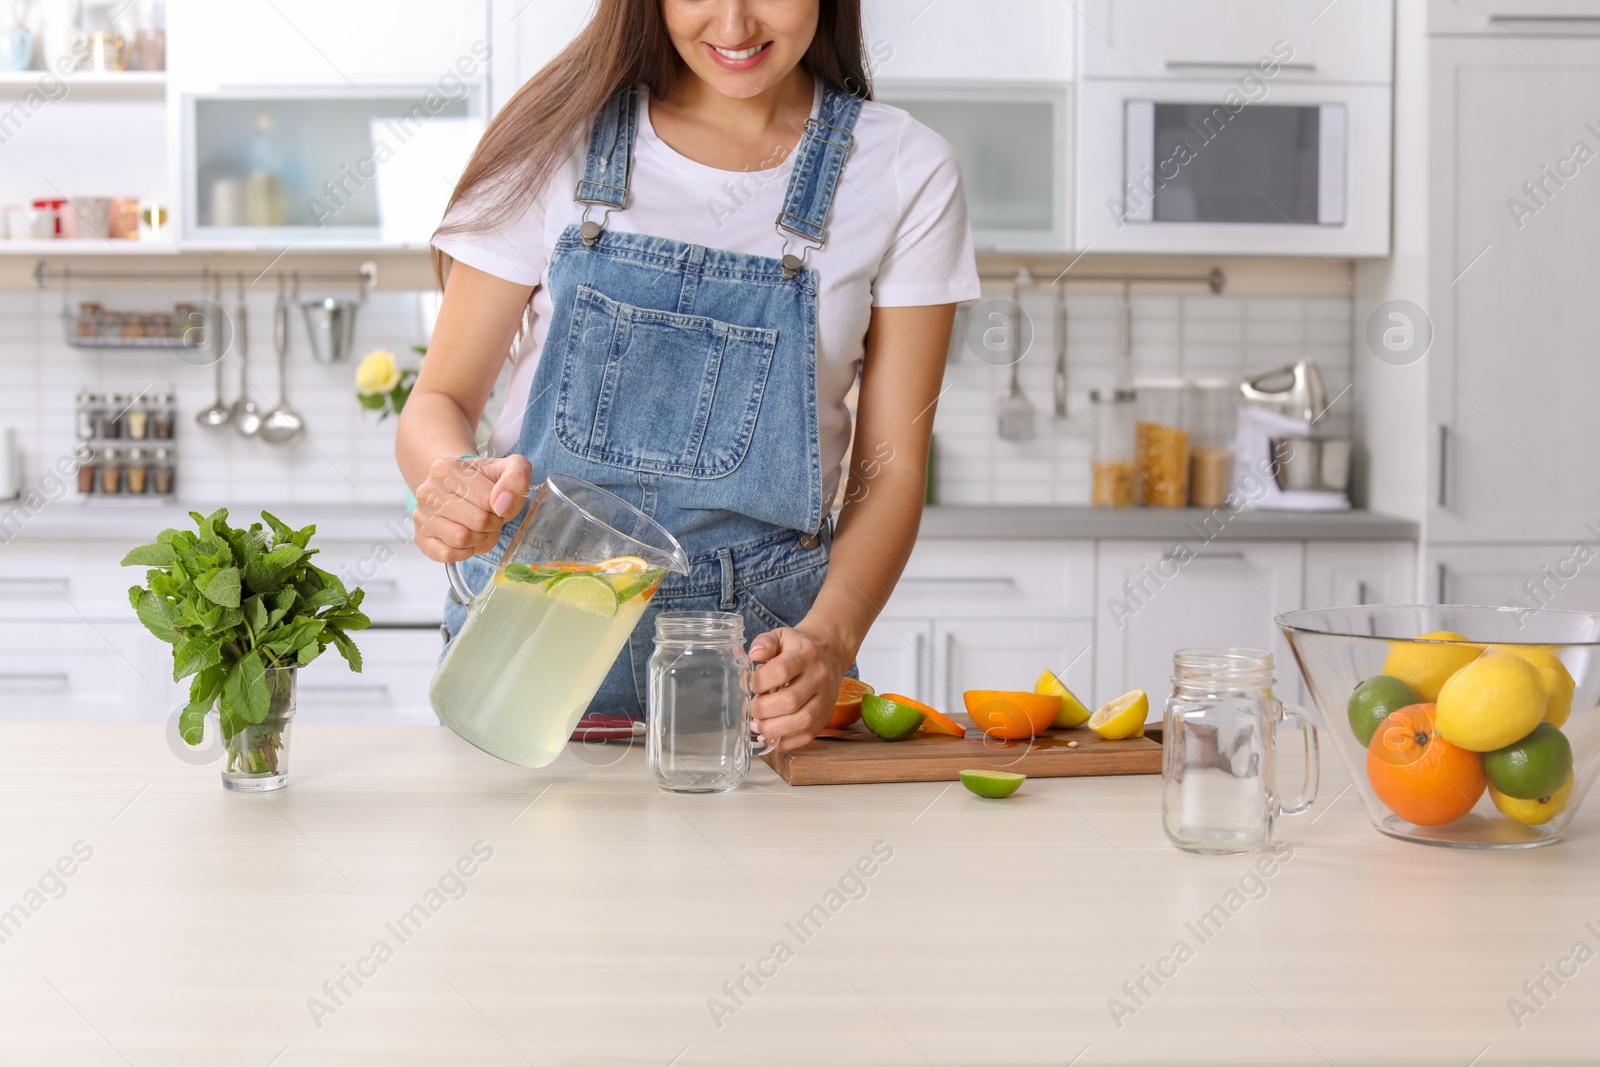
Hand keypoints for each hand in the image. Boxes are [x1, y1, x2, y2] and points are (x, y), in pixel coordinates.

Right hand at [412, 455, 531, 562]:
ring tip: (478, 527)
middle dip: (492, 523)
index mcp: (445, 469)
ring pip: (461, 539)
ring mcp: (421, 515)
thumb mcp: (510, 469)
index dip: (501, 506)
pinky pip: (446, 555)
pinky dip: (464, 552)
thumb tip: (502, 504)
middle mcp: (427, 491)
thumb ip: (515, 478)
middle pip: (476, 521)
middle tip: (489, 516)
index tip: (496, 502)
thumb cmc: (488, 482)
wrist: (462, 490)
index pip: (487, 500)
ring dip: (479, 538)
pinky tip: (466, 540)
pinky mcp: (421, 538)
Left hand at [749, 625, 845, 751]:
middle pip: (790, 701)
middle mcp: (819, 677)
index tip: (752, 685)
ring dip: (773, 729)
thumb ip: (765, 642)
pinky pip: (807, 736)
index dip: (760, 682)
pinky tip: (772, 735)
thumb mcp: (781, 636)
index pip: (781, 671)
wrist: (830, 654)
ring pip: (801, 722)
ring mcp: (825, 700)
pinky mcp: (825, 717)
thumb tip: (754, 654)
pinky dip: (786, 741)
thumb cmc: (798, 648)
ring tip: (759, 725)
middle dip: (763, 710)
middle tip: (753, 709)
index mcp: (806, 654)